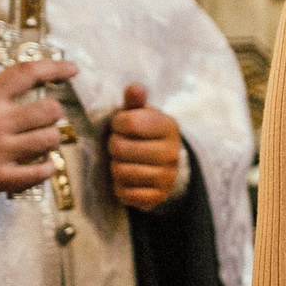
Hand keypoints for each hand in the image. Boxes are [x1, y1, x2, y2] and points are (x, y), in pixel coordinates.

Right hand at [0, 60, 75, 207]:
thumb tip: (30, 89)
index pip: (27, 74)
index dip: (55, 68)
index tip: (72, 70)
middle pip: (50, 110)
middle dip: (53, 111)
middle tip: (46, 116)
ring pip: (50, 139)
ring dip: (50, 138)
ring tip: (40, 139)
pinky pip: (41, 171)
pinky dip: (47, 166)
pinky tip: (41, 162)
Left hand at [107, 84, 183, 210]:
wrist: (163, 167)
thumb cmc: (145, 135)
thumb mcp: (141, 115)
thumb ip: (135, 102)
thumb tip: (134, 88)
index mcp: (169, 127)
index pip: (130, 122)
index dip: (117, 124)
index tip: (121, 126)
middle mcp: (172, 153)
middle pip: (120, 148)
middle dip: (114, 146)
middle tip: (120, 146)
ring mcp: (166, 177)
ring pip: (120, 172)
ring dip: (115, 167)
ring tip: (124, 162)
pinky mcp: (157, 198)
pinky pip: (125, 193)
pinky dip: (120, 187)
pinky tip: (127, 179)